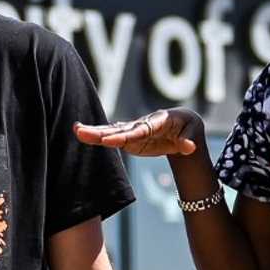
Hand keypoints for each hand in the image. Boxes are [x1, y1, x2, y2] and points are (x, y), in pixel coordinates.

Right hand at [74, 107, 206, 158]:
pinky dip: (99, 137)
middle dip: (100, 132)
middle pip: (119, 129)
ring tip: (76, 131)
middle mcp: (142, 124)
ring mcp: (134, 131)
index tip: (109, 140)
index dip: (124, 136)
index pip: (139, 131)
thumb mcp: (193, 130)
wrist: (181, 125)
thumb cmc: (187, 126)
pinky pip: (112, 138)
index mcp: (157, 121)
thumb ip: (189, 139)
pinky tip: (82, 134)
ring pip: (112, 132)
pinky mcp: (130, 138)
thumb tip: (188, 147)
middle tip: (80, 131)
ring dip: (94, 133)